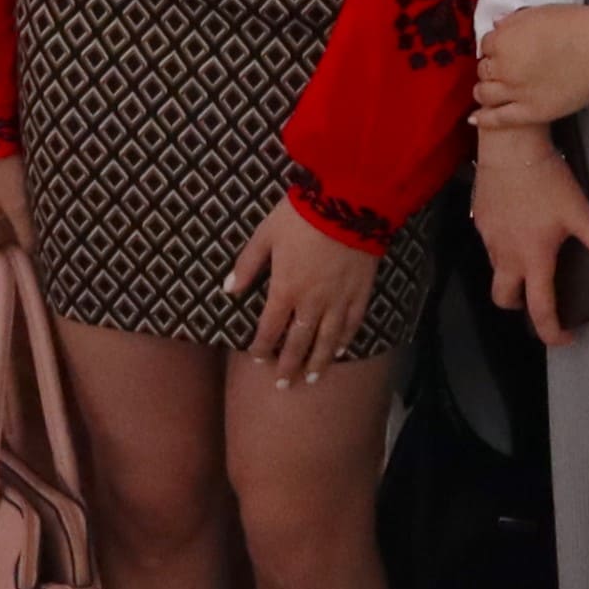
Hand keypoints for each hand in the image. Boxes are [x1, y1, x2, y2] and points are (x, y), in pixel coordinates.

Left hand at [224, 196, 382, 388]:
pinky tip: (339, 351)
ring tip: (312, 379)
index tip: (258, 360)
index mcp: (285, 289)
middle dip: (289, 365)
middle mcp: (312, 302)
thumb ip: (247, 265)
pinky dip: (345, 340)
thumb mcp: (265, 235)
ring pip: (327, 340)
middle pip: (299, 342)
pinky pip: (352, 323)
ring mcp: (338, 300)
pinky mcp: (360, 292)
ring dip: (318, 362)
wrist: (347, 202)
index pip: (270, 329)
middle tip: (284, 385)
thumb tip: (228, 291)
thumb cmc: (300, 216)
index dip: (262, 348)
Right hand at [470, 126, 588, 348]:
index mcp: (533, 259)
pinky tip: (519, 228)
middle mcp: (506, 256)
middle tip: (540, 296)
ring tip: (534, 258)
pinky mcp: (479, 220)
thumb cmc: (548, 180)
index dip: (553, 332)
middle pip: (504, 300)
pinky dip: (504, 249)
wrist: (510, 147)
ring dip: (513, 276)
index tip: (567, 337)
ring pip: (496, 271)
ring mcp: (488, 239)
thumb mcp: (581, 212)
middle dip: (521, 307)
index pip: (540, 310)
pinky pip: (490, 246)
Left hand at [471, 0, 588, 131]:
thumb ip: (514, 20)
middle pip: (483, 70)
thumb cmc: (575, 24)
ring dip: (484, 91)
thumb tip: (497, 25)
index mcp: (503, 39)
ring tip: (489, 93)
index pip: (486, 45)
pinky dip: (483, 119)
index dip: (494, 48)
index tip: (501, 51)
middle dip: (490, 69)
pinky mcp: (530, 112)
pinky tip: (475, 120)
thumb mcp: (538, 13)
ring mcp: (515, 91)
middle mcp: (503, 66)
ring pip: (484, 94)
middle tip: (500, 71)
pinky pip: (498, 119)